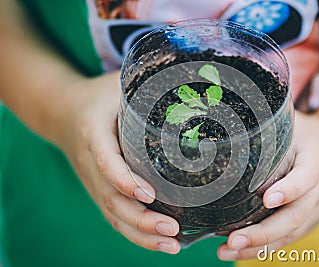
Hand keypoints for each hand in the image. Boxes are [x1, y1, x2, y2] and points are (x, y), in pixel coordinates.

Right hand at [58, 72, 180, 253]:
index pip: (106, 161)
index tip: (149, 194)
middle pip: (111, 198)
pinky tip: (160, 242)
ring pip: (113, 214)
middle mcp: (90, 162)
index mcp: (93, 132)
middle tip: (173, 230)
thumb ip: (146, 85)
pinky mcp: (99, 190)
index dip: (124, 180)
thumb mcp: (118, 84)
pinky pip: (114, 216)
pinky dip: (135, 233)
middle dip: (141, 219)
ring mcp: (93, 181)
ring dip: (141, 234)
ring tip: (172, 245)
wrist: (63, 111)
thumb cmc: (99, 96)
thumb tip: (193, 82)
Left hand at [218, 112, 318, 259]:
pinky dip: (262, 248)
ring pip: (288, 235)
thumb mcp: (294, 123)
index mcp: (316, 163)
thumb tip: (228, 104)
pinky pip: (286, 239)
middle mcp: (318, 192)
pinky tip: (236, 250)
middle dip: (263, 232)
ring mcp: (314, 211)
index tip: (267, 198)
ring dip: (257, 247)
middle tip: (232, 239)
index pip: (306, 178)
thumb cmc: (307, 136)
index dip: (289, 189)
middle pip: (295, 217)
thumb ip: (270, 120)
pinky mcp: (306, 222)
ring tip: (225, 251)